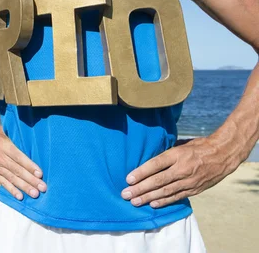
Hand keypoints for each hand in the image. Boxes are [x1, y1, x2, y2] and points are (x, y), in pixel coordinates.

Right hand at [0, 124, 46, 200]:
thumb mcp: (2, 130)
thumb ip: (14, 136)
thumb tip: (29, 136)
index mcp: (4, 146)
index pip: (19, 158)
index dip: (30, 166)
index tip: (40, 173)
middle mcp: (0, 158)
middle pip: (17, 171)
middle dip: (31, 180)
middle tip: (42, 187)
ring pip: (12, 178)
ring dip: (24, 187)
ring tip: (35, 194)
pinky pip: (2, 182)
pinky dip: (11, 190)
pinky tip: (20, 196)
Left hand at [121, 137, 238, 208]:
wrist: (223, 154)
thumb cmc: (198, 146)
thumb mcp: (181, 145)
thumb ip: (166, 154)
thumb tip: (148, 160)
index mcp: (177, 154)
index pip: (155, 164)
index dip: (141, 172)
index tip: (128, 179)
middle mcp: (182, 169)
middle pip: (157, 180)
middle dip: (140, 189)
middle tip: (126, 194)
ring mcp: (189, 181)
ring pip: (165, 191)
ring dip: (148, 197)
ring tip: (135, 202)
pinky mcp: (195, 189)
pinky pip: (177, 196)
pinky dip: (164, 201)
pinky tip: (153, 204)